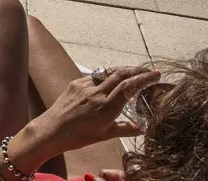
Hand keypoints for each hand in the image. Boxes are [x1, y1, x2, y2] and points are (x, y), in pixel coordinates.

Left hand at [25, 66, 159, 156]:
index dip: (143, 79)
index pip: (128, 87)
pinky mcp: (75, 83)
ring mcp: (84, 86)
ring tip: (134, 72)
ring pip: (107, 72)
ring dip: (123, 70)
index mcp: (106, 108)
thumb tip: (141, 128)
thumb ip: (124, 129)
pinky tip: (111, 78)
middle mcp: (96, 94)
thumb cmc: (78, 137)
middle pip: (120, 74)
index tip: (155, 75)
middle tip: (149, 71)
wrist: (51, 130)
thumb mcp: (104, 135)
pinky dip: (106, 75)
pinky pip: (95, 76)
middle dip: (137, 70)